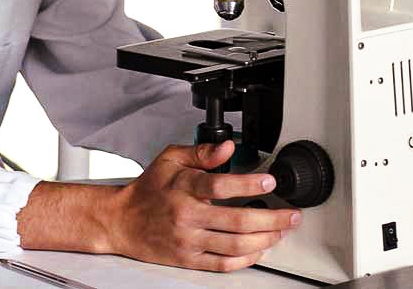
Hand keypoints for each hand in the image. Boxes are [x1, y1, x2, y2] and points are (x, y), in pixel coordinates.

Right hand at [106, 141, 300, 271]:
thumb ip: (201, 152)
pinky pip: (223, 264)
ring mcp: (189, 240)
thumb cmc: (147, 190)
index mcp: (183, 188)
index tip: (269, 180)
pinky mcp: (189, 259)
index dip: (248, 183)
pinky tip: (259, 249)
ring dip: (265, 239)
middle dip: (272, 219)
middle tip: (291, 215)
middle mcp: (187, 216)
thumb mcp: (170, 160)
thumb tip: (228, 147)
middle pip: (237, 221)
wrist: (122, 221)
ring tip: (281, 231)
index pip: (219, 185)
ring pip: (235, 245)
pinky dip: (247, 258)